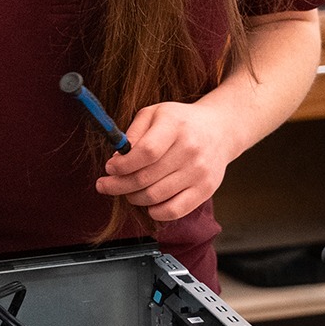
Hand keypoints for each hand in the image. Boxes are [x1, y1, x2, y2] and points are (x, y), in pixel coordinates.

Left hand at [93, 100, 244, 221]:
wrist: (220, 130)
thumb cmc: (179, 122)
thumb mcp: (154, 114)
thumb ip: (134, 133)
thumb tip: (117, 160)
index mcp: (174, 126)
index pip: (146, 152)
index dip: (123, 165)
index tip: (109, 168)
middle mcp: (190, 149)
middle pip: (146, 177)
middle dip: (118, 185)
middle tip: (105, 185)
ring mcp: (199, 172)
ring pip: (156, 196)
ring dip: (133, 197)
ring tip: (126, 190)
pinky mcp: (206, 189)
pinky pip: (175, 211)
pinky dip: (155, 211)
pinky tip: (147, 203)